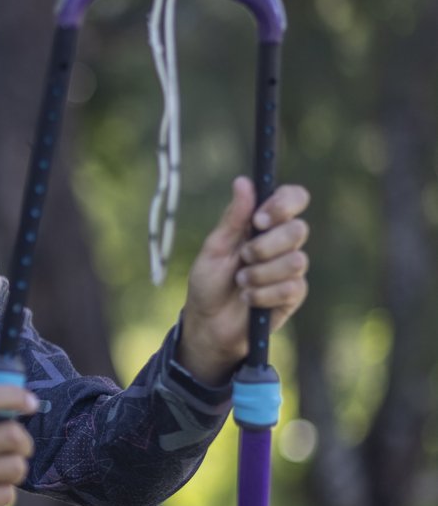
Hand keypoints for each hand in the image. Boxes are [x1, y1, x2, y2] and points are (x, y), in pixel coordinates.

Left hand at [178, 176, 309, 384]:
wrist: (208, 323)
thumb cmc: (209, 282)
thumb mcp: (215, 248)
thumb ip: (233, 218)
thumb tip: (243, 181)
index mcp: (263, 224)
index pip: (293, 198)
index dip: (284, 204)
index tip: (259, 219)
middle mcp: (281, 243)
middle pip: (298, 230)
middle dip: (266, 246)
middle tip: (244, 257)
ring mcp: (290, 269)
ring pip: (296, 261)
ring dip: (261, 274)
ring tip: (241, 282)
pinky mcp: (293, 294)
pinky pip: (291, 287)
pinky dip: (263, 294)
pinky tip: (249, 299)